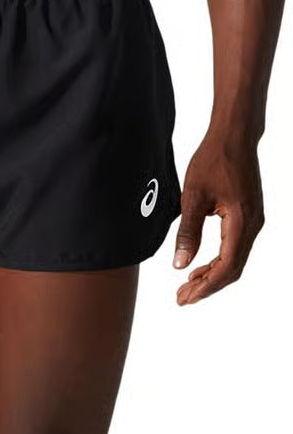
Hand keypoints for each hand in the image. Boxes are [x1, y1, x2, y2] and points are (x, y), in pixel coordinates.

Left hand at [172, 127, 264, 304]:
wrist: (234, 135)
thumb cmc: (214, 159)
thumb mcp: (192, 197)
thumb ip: (187, 233)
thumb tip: (180, 264)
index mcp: (241, 221)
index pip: (226, 266)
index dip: (205, 286)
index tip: (186, 297)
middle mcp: (252, 225)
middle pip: (232, 270)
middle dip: (207, 287)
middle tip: (182, 298)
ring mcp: (253, 222)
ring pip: (234, 261)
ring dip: (212, 276)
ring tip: (188, 286)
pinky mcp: (248, 217)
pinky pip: (235, 249)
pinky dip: (218, 262)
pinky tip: (199, 267)